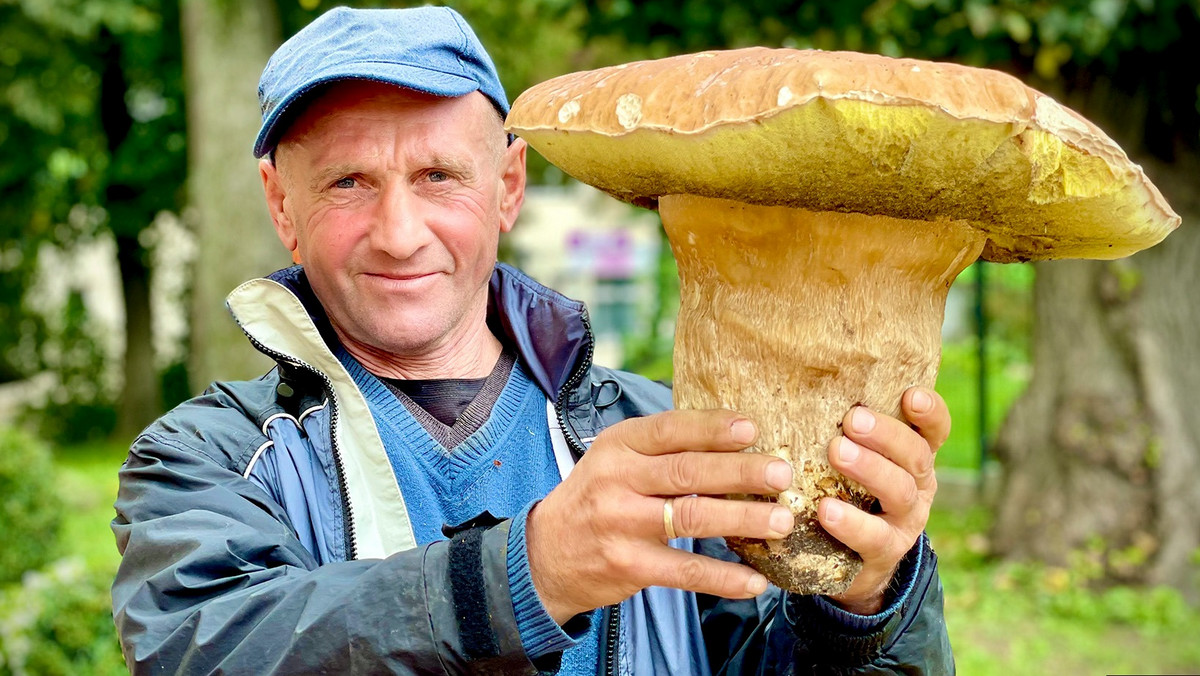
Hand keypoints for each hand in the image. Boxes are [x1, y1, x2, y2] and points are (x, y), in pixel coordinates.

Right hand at [525, 409, 794, 622]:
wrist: (545, 553)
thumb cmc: (597, 497)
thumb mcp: (616, 459)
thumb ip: (663, 449)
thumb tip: (736, 439)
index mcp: (618, 445)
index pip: (669, 429)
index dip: (712, 428)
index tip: (752, 429)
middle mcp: (617, 480)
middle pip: (687, 471)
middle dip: (740, 472)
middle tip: (782, 474)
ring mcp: (621, 524)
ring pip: (691, 518)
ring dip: (742, 519)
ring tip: (782, 521)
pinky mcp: (629, 566)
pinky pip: (685, 572)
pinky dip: (723, 578)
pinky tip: (756, 580)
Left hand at [819, 387, 949, 614]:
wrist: (849, 564)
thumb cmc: (846, 494)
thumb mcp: (855, 460)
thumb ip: (847, 431)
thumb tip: (807, 380)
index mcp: (913, 459)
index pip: (934, 430)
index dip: (930, 412)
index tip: (911, 395)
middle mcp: (918, 487)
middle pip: (916, 456)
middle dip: (886, 435)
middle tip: (853, 419)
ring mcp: (905, 522)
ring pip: (900, 492)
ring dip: (869, 469)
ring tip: (837, 451)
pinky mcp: (884, 554)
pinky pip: (873, 537)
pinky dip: (851, 523)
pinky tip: (826, 510)